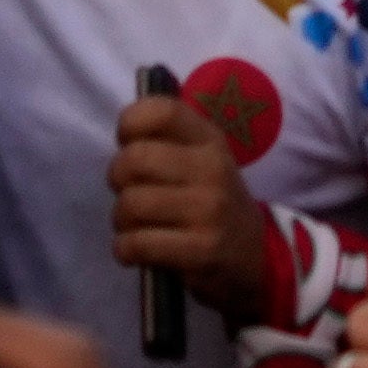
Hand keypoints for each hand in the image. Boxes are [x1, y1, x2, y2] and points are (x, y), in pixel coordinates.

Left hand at [104, 76, 270, 297]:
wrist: (251, 255)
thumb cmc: (210, 201)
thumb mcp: (201, 160)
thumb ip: (166, 141)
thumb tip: (123, 131)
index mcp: (209, 140)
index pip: (162, 112)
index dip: (130, 123)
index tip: (127, 143)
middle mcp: (212, 169)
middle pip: (134, 159)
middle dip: (117, 178)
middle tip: (128, 192)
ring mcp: (209, 210)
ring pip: (131, 204)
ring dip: (120, 220)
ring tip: (133, 226)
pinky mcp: (202, 250)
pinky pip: (137, 243)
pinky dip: (124, 249)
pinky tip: (134, 250)